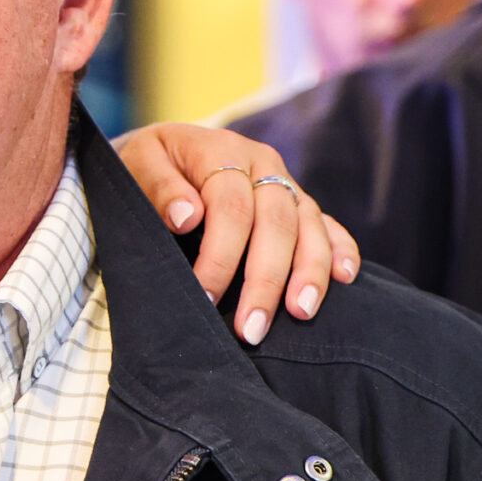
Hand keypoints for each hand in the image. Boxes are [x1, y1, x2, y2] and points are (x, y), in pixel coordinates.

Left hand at [115, 124, 359, 344]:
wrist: (158, 152)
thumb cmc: (141, 165)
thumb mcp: (136, 164)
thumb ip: (158, 187)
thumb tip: (187, 216)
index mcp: (221, 150)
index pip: (231, 209)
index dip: (220, 257)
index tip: (206, 298)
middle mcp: (261, 163)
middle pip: (276, 223)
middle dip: (266, 280)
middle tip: (251, 329)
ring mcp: (284, 181)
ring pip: (308, 225)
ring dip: (309, 272)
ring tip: (301, 313)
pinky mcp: (297, 201)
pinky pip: (326, 224)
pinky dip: (340, 249)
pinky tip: (345, 278)